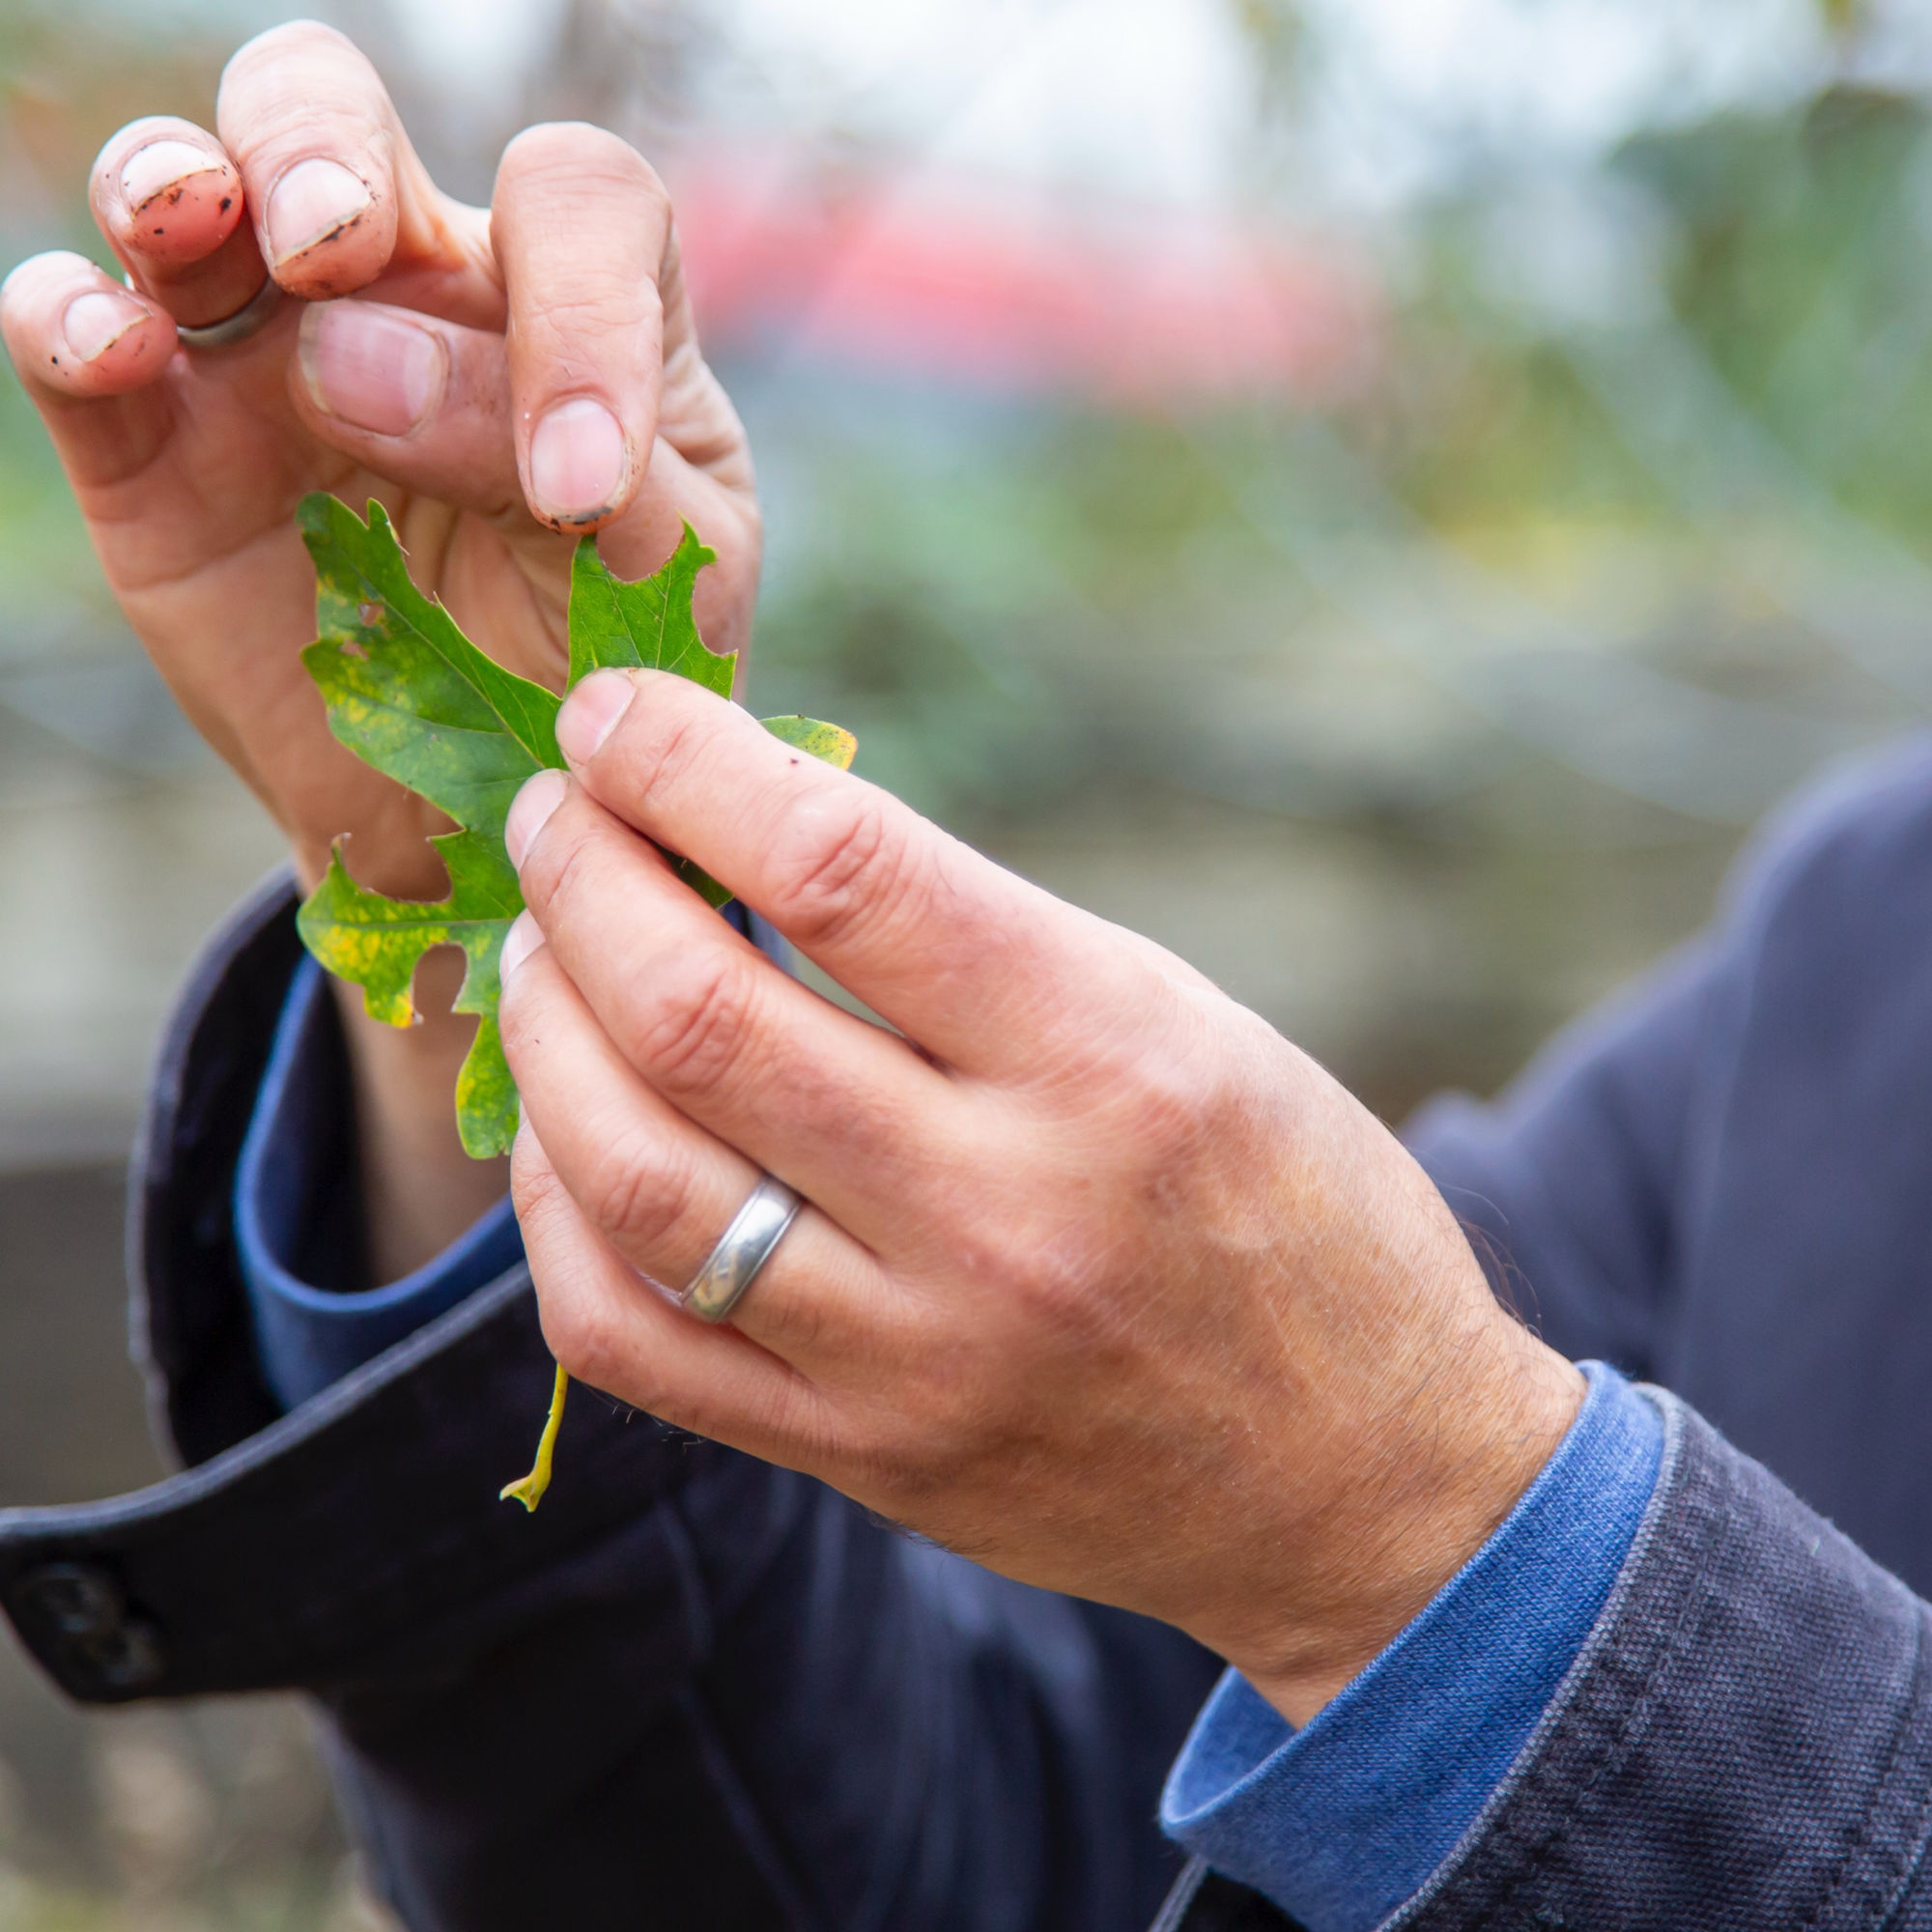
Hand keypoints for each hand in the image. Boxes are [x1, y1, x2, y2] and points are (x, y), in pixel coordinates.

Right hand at [1, 24, 758, 1270]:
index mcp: (608, 364)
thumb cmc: (601, 777)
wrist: (483, 867)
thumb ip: (657, 621)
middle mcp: (455, 326)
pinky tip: (91, 342)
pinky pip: (106, 315)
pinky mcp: (166, 434)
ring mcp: (295, 360)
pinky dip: (88, 310)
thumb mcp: (665, 699)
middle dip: (365, 191)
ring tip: (199, 273)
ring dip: (211, 184)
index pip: (599, 233)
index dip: (583, 331)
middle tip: (339, 285)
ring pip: (243, 172)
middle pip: (406, 148)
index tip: (577, 502)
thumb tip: (607, 545)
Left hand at [496, 670, 1583, 1722]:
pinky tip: (566, 1136)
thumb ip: (973, 944)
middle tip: (552, 817)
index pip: (843, 868)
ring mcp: (918, 1355)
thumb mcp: (1182, 1023)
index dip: (688, 762)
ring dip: (546, 1036)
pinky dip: (558, 1214)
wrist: (1369, 1480)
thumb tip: (748, 837)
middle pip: (701, 1016)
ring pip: (635, 1179)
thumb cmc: (1289, 1208)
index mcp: (1110, 1056)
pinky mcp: (862, 1458)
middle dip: (580, 881)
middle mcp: (1005, 1208)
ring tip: (540, 960)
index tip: (618, 714)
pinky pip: (629, 1341)